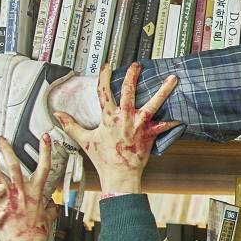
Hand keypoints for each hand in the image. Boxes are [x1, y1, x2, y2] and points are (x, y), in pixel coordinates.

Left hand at [0, 138, 58, 240]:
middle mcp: (22, 193)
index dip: (46, 151)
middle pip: (15, 166)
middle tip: (1, 140)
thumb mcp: (48, 218)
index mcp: (36, 194)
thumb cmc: (35, 235)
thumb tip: (53, 203)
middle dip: (8, 150)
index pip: (44, 167)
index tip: (44, 139)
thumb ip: (50, 208)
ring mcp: (8, 199)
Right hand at [54, 62, 179, 193]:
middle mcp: (124, 118)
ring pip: (153, 104)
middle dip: (132, 76)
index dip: (104, 77)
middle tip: (137, 65)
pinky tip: (182, 113)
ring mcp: (139, 125)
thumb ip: (71, 125)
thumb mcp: (84, 140)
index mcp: (108, 118)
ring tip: (173, 78)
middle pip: (129, 92)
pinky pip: (165, 125)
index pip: (103, 92)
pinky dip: (173, 120)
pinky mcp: (150, 134)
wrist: (119, 175)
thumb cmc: (103, 159)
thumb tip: (57, 114)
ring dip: (163, 91)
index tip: (107, 66)